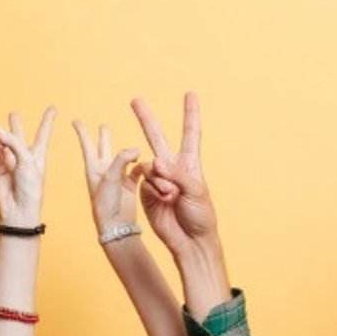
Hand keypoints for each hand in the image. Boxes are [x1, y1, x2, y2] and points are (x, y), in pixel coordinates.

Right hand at [0, 107, 55, 229]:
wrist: (19, 209)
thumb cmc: (30, 188)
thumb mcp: (27, 160)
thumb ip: (12, 142)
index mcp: (38, 155)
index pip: (43, 133)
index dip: (47, 120)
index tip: (53, 108)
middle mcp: (24, 157)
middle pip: (20, 136)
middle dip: (17, 126)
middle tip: (13, 114)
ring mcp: (10, 162)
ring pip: (3, 143)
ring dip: (0, 135)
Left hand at [73, 120, 141, 234]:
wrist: (115, 225)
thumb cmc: (106, 202)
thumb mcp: (111, 176)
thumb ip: (123, 158)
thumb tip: (138, 150)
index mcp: (93, 167)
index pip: (87, 144)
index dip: (82, 132)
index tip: (75, 121)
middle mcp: (104, 171)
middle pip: (104, 147)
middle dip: (104, 136)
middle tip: (103, 125)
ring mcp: (117, 178)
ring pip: (124, 159)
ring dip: (129, 153)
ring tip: (135, 151)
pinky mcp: (129, 186)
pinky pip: (137, 171)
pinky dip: (141, 167)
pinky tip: (144, 166)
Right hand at [132, 93, 217, 254]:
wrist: (190, 241)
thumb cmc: (201, 216)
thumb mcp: (196, 190)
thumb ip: (175, 173)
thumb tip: (153, 161)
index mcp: (190, 163)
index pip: (191, 133)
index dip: (190, 113)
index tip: (190, 94)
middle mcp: (172, 168)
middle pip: (157, 137)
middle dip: (145, 119)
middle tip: (135, 100)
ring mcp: (158, 180)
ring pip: (148, 166)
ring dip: (158, 179)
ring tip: (170, 195)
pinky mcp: (146, 193)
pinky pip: (143, 182)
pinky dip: (152, 189)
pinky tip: (163, 200)